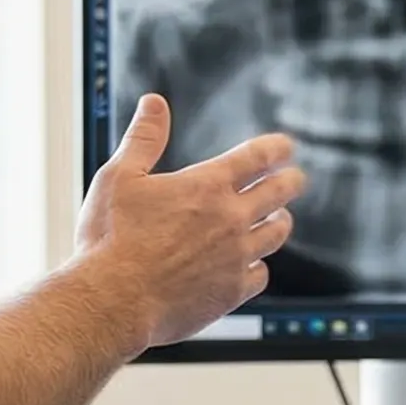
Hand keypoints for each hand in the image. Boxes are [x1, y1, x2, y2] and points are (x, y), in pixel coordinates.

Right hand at [72, 95, 305, 348]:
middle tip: (295, 178)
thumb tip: (154, 103)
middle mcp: (231, 219)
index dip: (277, 148)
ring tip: (279, 218)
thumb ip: (143, 138)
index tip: (286, 146)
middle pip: (279, 192)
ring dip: (280, 221)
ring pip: (277, 233)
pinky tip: (253, 264)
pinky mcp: (233, 292)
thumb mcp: (119, 177)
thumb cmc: (110, 239)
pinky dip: (259, 266)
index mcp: (207, 186)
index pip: (257, 157)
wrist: (113, 301)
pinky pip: (261, 274)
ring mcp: (236, 257)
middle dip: (290, 180)